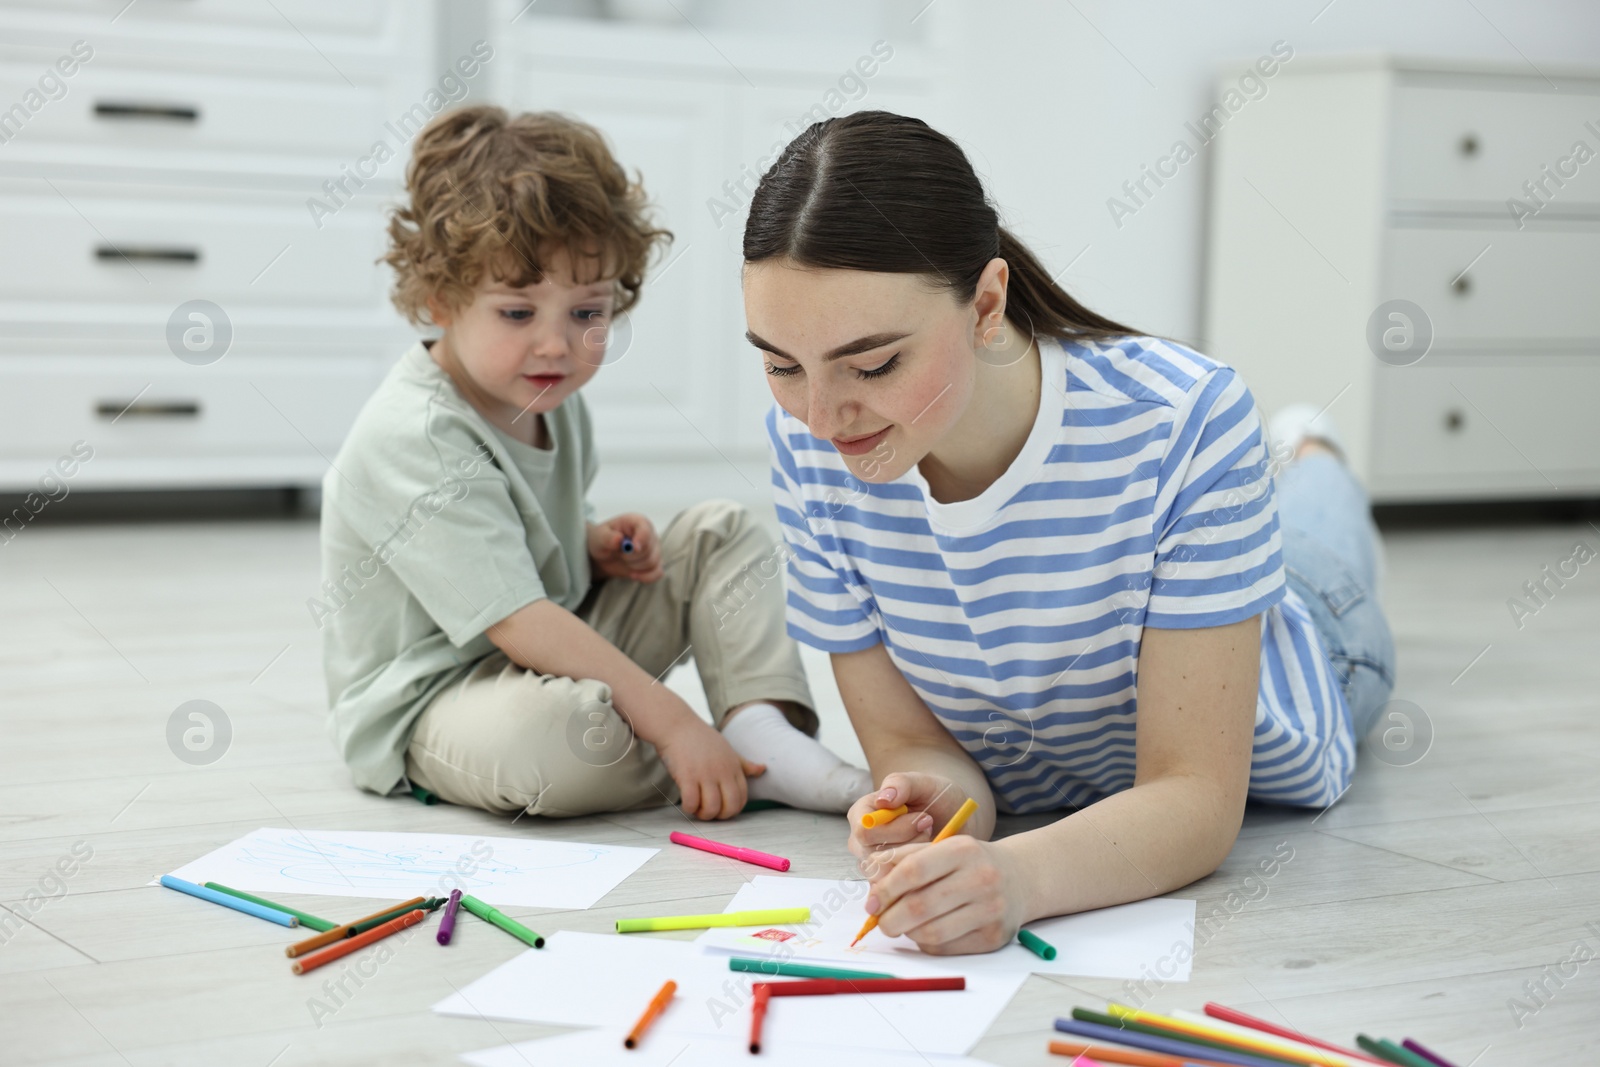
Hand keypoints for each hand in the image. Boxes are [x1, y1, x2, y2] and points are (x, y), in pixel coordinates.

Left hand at [588, 513, 662, 582]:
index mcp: (637, 522)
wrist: (603, 555)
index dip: (641, 539)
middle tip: (619, 554)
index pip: (646, 530)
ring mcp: (654, 549)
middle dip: (631, 557)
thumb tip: (618, 539)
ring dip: (634, 566)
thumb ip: (607, 537)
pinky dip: (646, 577)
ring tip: (624, 560)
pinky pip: (658, 572)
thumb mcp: (599, 536)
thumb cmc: (602, 540)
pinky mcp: (655, 563)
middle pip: (649, 550)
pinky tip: (633, 575)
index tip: (634, 548)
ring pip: (652, 562)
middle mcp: (649, 534)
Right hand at [654, 716, 764, 819]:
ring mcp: (705, 774)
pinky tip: (686, 802)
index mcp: (734, 767)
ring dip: (704, 815)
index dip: (732, 810)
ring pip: (712, 808)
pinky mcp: (687, 776)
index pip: (742, 798)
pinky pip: (691, 803)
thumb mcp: (727, 750)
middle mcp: (722, 771)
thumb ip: (744, 764)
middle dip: (720, 816)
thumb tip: (762, 769)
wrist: (677, 725)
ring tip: (697, 808)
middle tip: (708, 812)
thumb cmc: (701, 739)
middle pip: (730, 806)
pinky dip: (689, 808)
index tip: (720, 808)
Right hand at [847, 772, 961, 871]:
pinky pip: (898, 890)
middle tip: (930, 830)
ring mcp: (872, 864)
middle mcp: (860, 842)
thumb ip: (901, 784)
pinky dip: (919, 878)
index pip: (865, 832)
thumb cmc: (933, 797)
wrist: (948, 815)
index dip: (897, 830)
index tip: (924, 819)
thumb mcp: (923, 783)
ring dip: (916, 861)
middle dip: (911, 846)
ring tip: (930, 842)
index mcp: (861, 814)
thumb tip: (883, 799)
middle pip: (875, 858)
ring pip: (888, 876)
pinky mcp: (887, 882)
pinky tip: (931, 860)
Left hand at [863, 835, 1029, 954]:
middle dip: (890, 919)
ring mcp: (990, 909)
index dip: (886, 889)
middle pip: (920, 906)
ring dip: (908, 932)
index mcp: (963, 850)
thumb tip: (872, 880)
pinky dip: (927, 942)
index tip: (872, 902)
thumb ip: (904, 859)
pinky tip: (927, 931)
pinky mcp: (993, 936)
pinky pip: (946, 947)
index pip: (914, 871)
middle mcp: (981, 878)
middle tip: (881, 922)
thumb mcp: (941, 848)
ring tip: (904, 925)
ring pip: (931, 932)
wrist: (1019, 878)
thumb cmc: (970, 863)